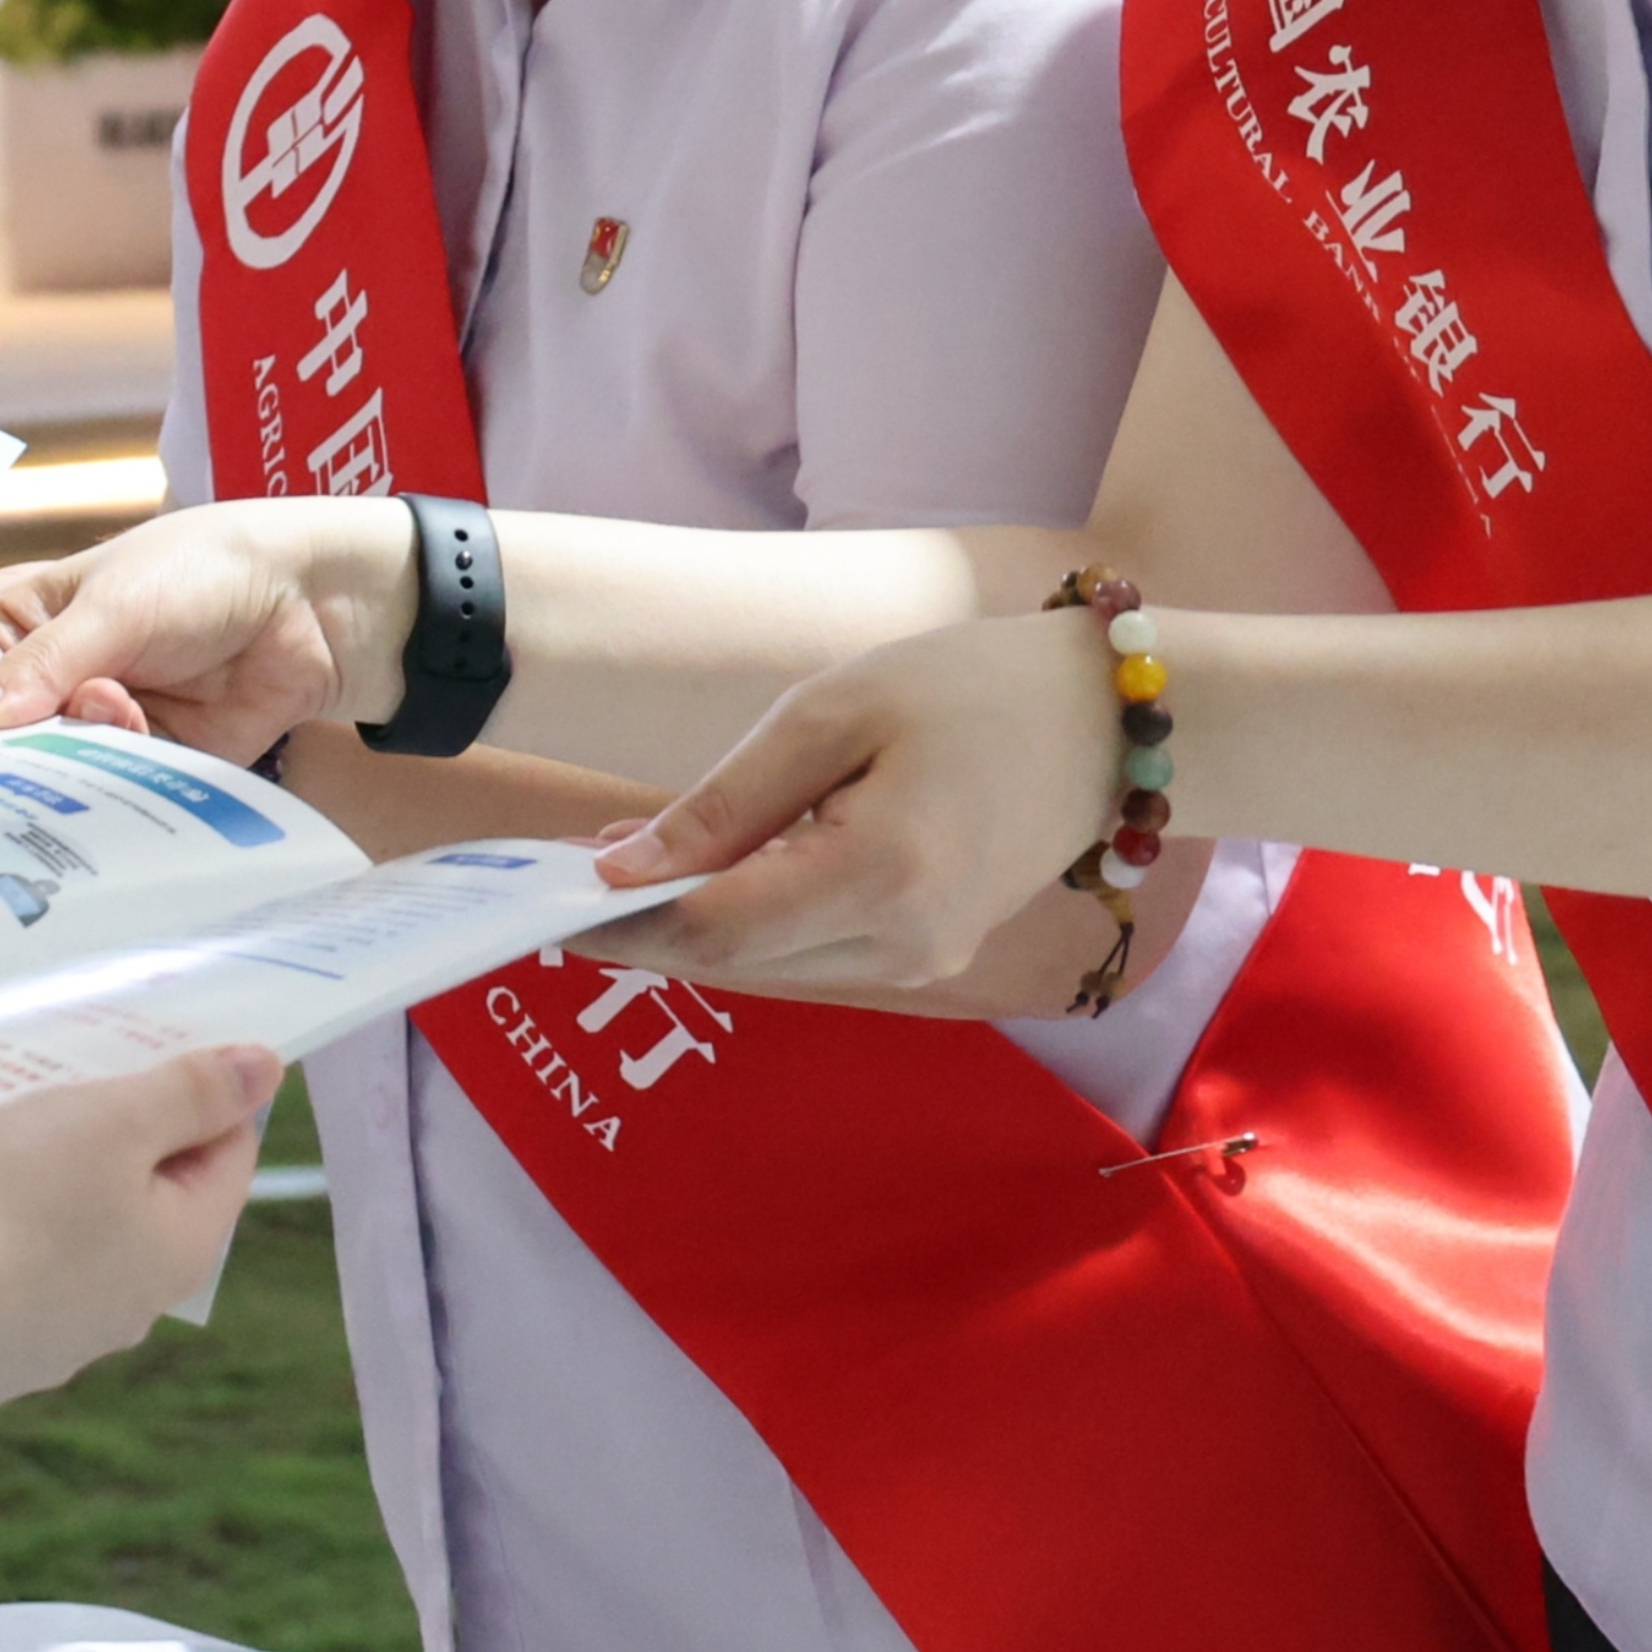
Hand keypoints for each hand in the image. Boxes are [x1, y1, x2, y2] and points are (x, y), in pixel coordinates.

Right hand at [0, 500, 411, 760]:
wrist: (316, 611)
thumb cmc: (205, 572)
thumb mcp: (116, 603)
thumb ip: (41, 667)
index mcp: (4, 616)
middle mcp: (21, 681)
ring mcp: (69, 733)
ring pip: (8, 769)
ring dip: (33, 754)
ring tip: (94, 707)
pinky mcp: (124, 778)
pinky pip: (83, 799)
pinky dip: (101, 775)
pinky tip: (129, 729)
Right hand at [0, 1048, 269, 1405]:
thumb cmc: (6, 1196)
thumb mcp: (108, 1119)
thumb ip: (191, 1092)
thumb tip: (265, 1070)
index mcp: (181, 1250)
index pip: (228, 1154)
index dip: (199, 1094)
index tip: (148, 1051)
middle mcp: (134, 1309)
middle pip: (151, 1201)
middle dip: (119, 1141)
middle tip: (66, 1086)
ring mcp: (60, 1343)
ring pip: (80, 1243)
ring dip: (57, 1192)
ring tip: (2, 1142)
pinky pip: (14, 1282)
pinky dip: (0, 1242)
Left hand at [584, 610, 1119, 999]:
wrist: (1110, 719)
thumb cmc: (971, 688)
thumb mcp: (834, 714)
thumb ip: (725, 803)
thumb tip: (622, 871)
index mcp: (880, 878)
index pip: (714, 931)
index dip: (618, 921)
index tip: (540, 892)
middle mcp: (903, 946)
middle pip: (733, 960)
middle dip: (641, 923)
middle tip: (555, 870)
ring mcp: (923, 962)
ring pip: (768, 964)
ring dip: (691, 921)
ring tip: (619, 860)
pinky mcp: (930, 953)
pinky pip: (811, 950)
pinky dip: (750, 916)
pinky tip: (708, 867)